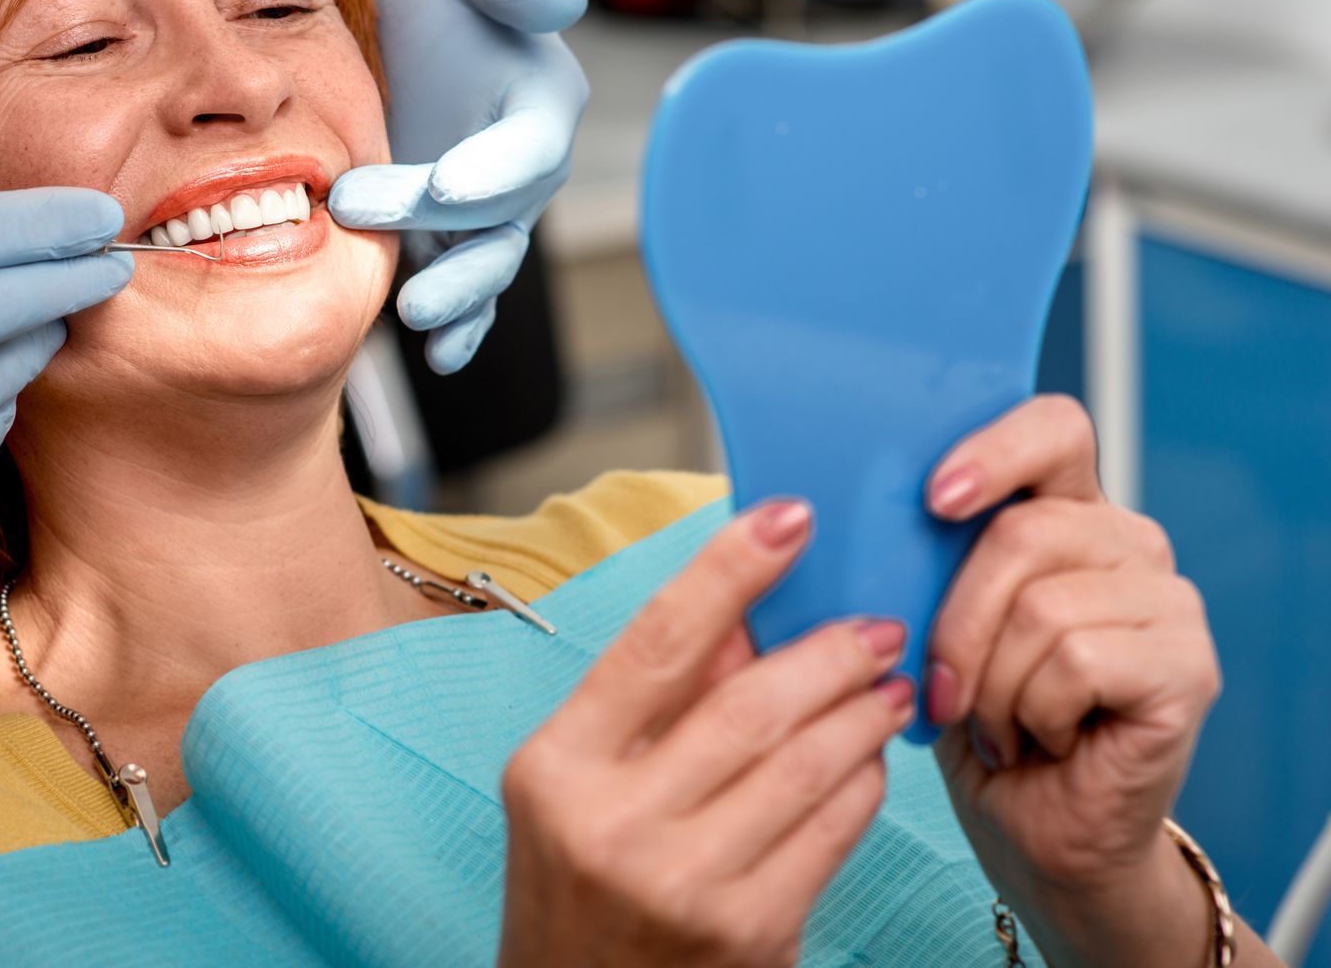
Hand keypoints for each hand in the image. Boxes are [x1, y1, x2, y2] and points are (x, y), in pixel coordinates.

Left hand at [327, 0, 588, 373]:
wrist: (359, 35)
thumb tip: (564, 0)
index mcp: (540, 99)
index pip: (531, 146)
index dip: (496, 169)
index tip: (447, 184)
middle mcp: (523, 166)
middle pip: (498, 213)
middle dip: (439, 224)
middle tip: (358, 207)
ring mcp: (485, 213)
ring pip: (487, 265)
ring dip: (458, 295)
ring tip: (414, 314)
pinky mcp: (445, 244)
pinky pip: (466, 295)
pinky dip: (461, 330)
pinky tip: (439, 355)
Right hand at [498, 501, 914, 967]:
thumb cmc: (577, 886)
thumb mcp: (579, 783)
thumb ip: (654, 700)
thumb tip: (746, 610)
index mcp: (557, 767)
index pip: (656, 643)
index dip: (729, 570)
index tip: (788, 517)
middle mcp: (613, 824)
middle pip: (748, 705)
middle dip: (827, 651)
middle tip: (874, 624)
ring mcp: (685, 884)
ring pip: (805, 766)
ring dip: (860, 712)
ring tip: (886, 684)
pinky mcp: (751, 934)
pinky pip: (832, 833)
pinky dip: (862, 782)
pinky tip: (869, 758)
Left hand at [923, 396, 1223, 964]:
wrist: (1031, 832)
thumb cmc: (974, 722)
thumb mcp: (929, 623)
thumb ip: (921, 559)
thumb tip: (851, 516)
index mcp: (1065, 511)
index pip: (1053, 428)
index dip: (994, 451)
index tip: (936, 498)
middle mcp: (1127, 542)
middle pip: (1022, 532)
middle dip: (956, 623)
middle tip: (943, 688)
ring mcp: (1168, 601)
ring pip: (1042, 607)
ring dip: (993, 684)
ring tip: (1001, 722)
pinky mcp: (1187, 665)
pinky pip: (1077, 661)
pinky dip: (1034, 712)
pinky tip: (1043, 739)